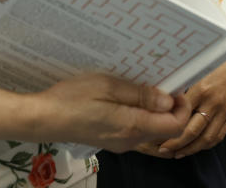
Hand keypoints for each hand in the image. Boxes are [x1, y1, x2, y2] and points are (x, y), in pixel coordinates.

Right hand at [33, 73, 189, 152]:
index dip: (182, 107)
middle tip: (160, 82)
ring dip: (154, 109)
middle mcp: (130, 139)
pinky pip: (135, 128)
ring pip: (150, 128)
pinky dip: (139, 113)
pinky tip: (125, 97)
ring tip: (141, 85)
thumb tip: (168, 101)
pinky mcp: (111, 139)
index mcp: (133, 126)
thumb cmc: (72, 98)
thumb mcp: (108, 86)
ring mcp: (120, 142)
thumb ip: (140, 95)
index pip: (174, 125)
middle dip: (170, 107)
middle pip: (165, 128)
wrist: (44, 118)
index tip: (176, 87)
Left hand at [150, 46, 225, 158]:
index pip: (181, 115)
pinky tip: (195, 147)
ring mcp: (224, 112)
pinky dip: (205, 145)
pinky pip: (218, 136)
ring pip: (206, 138)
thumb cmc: (215, 66)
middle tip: (162, 149)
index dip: (168, 127)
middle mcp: (213, 103)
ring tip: (177, 153)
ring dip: (190, 149)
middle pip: (193, 131)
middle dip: (176, 143)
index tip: (156, 133)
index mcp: (200, 90)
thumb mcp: (196, 73)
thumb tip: (163, 105)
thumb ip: (182, 90)